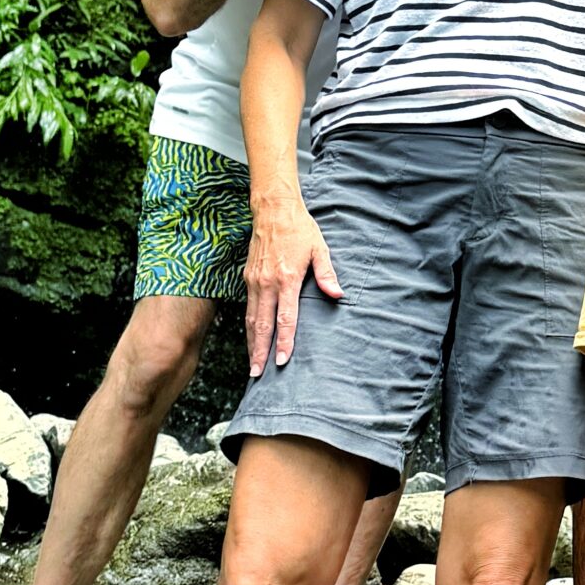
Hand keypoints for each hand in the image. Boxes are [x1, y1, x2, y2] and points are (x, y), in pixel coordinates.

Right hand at [244, 195, 340, 374]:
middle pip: (262, 325)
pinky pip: (247, 308)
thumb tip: (337, 294)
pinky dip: (248, 327)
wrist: (273, 210)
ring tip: (252, 365)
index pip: (285, 318)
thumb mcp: (319, 249)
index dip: (284, 341)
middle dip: (260, 352)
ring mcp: (253, 281)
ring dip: (251, 343)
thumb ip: (327, 274)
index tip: (282, 361)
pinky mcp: (247, 278)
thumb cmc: (300, 230)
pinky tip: (252, 339)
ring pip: (251, 319)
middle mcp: (266, 283)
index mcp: (286, 279)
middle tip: (258, 375)